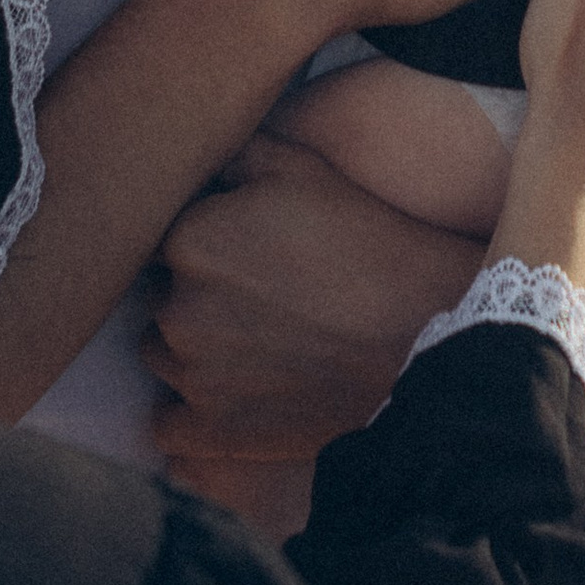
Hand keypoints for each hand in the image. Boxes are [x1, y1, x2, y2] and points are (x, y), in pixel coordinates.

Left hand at [143, 132, 481, 467]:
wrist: (424, 341)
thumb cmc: (369, 248)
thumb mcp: (303, 170)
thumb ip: (234, 153)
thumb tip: (198, 155)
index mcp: (188, 239)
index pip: (161, 241)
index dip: (202, 249)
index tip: (242, 261)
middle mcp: (177, 307)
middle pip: (160, 300)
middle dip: (196, 300)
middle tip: (256, 306)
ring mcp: (191, 375)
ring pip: (162, 358)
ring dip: (191, 354)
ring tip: (253, 350)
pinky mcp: (211, 431)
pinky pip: (168, 428)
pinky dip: (192, 418)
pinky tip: (233, 401)